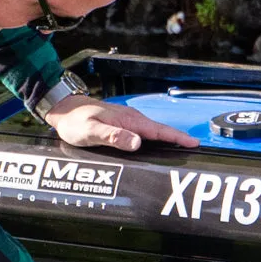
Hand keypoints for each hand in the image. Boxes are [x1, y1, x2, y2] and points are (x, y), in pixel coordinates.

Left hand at [45, 95, 198, 151]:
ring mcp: (129, 123)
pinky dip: (157, 140)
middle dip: (179, 140)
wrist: (64, 110)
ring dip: (169, 141)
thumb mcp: (91, 131)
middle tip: (195, 151)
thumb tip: (137, 142)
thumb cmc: (75, 121)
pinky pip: (146, 134)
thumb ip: (113, 137)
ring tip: (183, 151)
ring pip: (154, 133)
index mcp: (129, 120)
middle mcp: (132, 120)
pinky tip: (160, 147)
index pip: (159, 130)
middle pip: (161, 132)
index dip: (177, 137)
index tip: (194, 143)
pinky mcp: (124, 127)